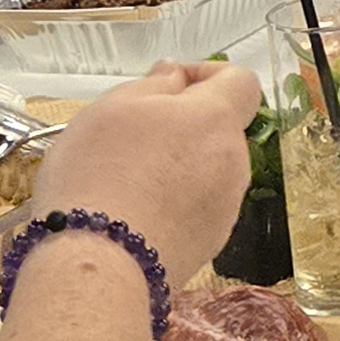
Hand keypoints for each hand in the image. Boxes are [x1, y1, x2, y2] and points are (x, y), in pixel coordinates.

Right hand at [38, 60, 255, 283]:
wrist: (99, 266)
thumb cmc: (98, 176)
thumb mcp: (111, 108)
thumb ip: (154, 84)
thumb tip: (176, 76)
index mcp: (216, 119)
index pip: (241, 82)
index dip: (206, 74)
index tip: (168, 84)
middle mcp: (234, 162)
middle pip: (219, 129)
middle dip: (182, 125)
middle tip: (129, 136)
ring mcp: (226, 207)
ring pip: (207, 169)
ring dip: (176, 165)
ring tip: (125, 180)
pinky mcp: (210, 243)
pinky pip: (197, 207)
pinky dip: (173, 202)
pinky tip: (134, 213)